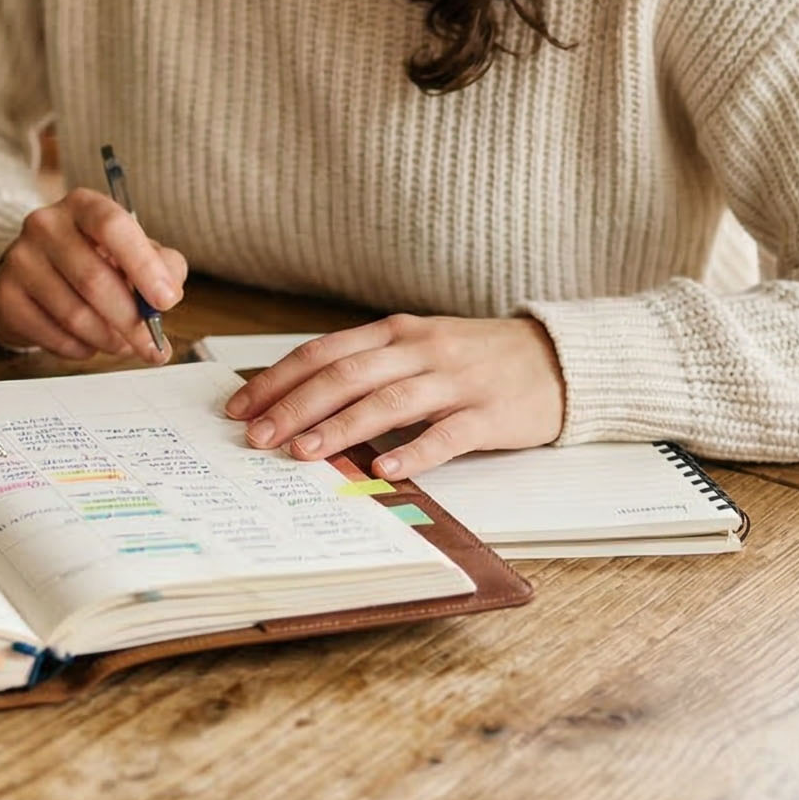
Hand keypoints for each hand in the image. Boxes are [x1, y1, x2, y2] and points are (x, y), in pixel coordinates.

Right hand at [0, 189, 185, 362]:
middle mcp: (46, 224)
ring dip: (108, 339)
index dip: (143, 266)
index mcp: (83, 205)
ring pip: (74, 314)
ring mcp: (20, 259)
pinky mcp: (6, 296)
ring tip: (122, 344)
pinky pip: (52, 335)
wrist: (32, 271)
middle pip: (93, 279)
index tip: (166, 301)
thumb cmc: (93, 259)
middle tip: (153, 347)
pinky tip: (90, 342)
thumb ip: (162, 265)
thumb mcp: (133, 252)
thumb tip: (168, 293)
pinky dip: (81, 348)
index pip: (113, 227)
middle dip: (131, 321)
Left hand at [222, 313, 565, 477]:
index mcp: (396, 332)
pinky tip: (385, 467)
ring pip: (389, 401)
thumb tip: (301, 400)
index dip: (279, 379)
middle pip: (346, 375)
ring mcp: (457, 380)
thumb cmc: (475, 358)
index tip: (241, 407)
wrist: (557, 357)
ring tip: (303, 452)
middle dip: (295, 406)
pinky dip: (414, 450)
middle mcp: (421, 349)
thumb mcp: (417, 347)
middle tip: (258, 437)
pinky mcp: (491, 412)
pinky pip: (448, 433)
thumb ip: (368, 366)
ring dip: (341, 427)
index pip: (324, 352)